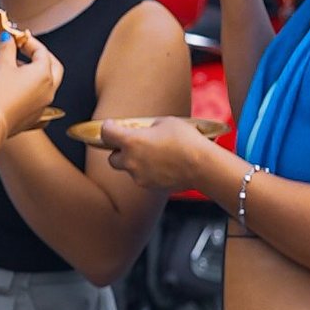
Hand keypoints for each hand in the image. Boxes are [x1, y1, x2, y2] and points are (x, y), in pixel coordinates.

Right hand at [0, 26, 62, 136]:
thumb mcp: (1, 65)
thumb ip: (7, 48)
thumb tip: (8, 38)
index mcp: (44, 74)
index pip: (42, 51)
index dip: (28, 41)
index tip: (16, 38)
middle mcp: (49, 89)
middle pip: (53, 66)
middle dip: (41, 56)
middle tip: (27, 49)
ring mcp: (44, 103)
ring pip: (48, 82)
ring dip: (36, 71)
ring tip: (17, 66)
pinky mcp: (35, 115)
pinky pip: (39, 96)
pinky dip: (32, 87)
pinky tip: (16, 85)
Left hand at [97, 115, 220, 194]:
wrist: (202, 166)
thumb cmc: (186, 140)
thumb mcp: (166, 122)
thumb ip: (149, 127)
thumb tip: (147, 131)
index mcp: (131, 141)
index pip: (106, 134)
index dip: (107, 128)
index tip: (111, 126)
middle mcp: (131, 161)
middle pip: (112, 159)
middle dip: (119, 152)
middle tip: (130, 145)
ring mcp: (140, 176)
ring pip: (129, 170)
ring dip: (135, 162)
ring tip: (153, 155)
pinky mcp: (151, 186)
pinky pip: (143, 178)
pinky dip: (148, 172)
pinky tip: (163, 165)